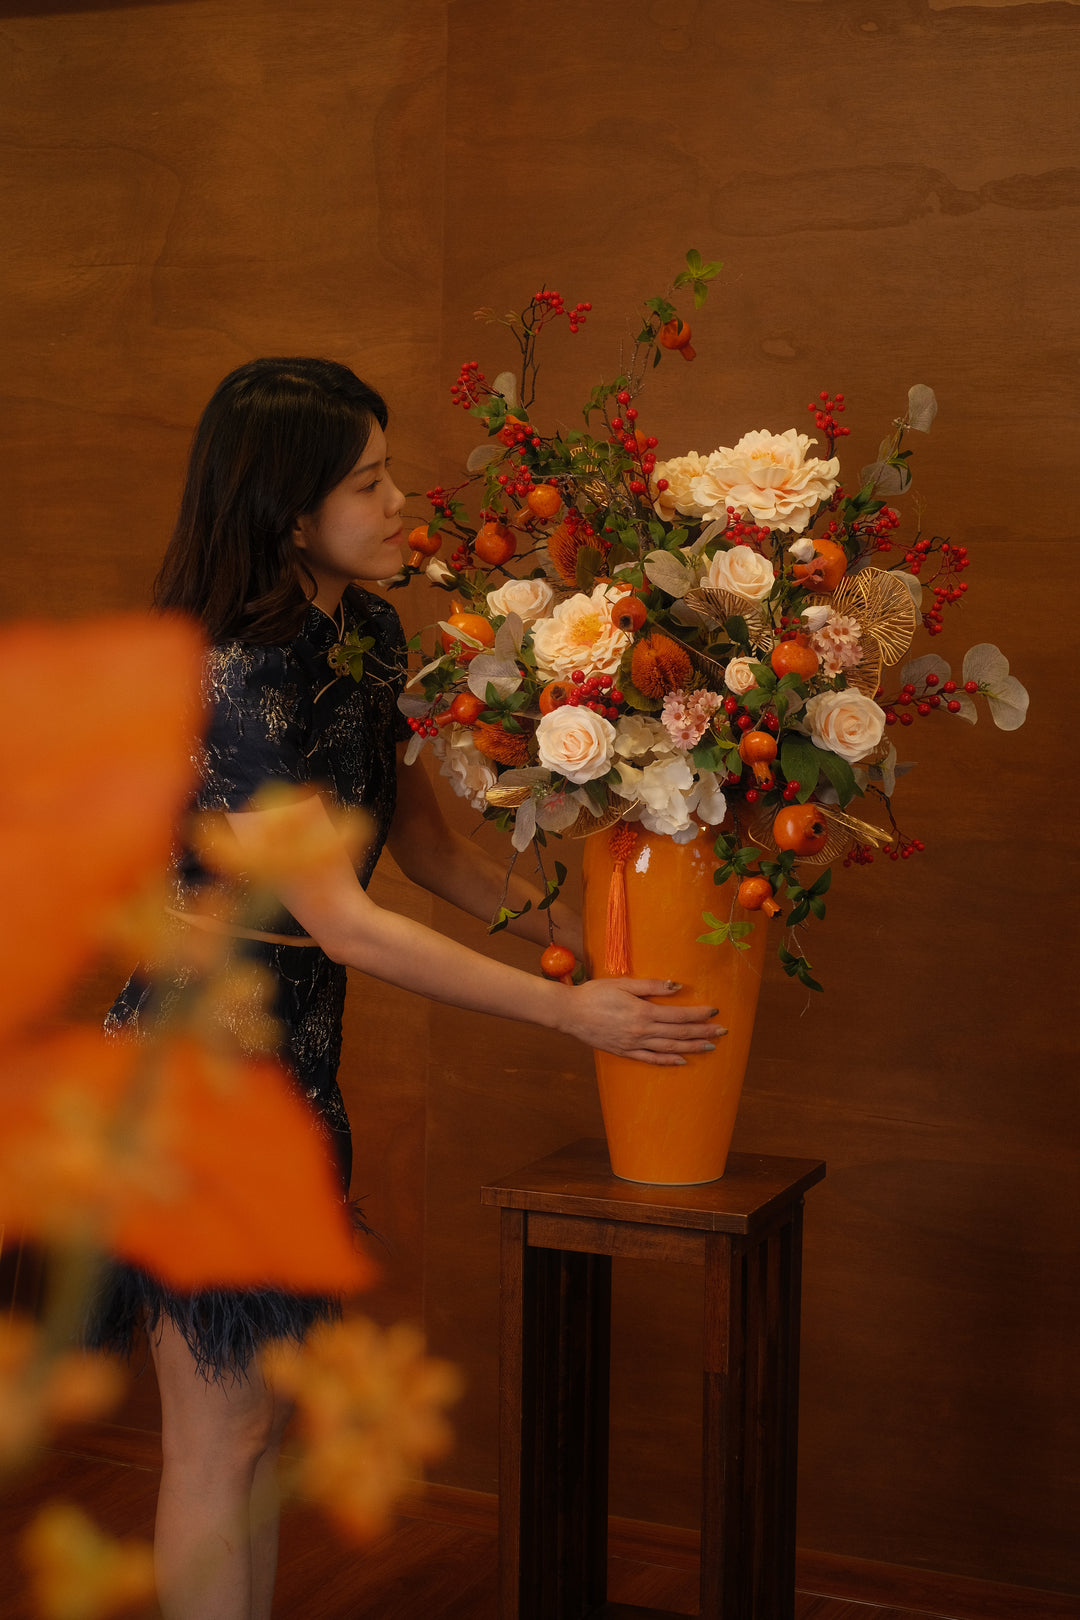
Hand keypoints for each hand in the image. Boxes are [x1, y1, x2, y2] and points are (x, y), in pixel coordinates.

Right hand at [560, 979, 726, 1066]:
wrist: (570, 1013)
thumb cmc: (595, 993)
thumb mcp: (623, 983)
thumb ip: (652, 986)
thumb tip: (678, 987)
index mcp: (643, 1012)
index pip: (679, 1015)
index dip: (699, 1014)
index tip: (715, 1011)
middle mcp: (642, 1031)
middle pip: (679, 1033)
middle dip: (703, 1032)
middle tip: (723, 1031)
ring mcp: (633, 1045)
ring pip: (669, 1049)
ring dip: (692, 1048)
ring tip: (710, 1047)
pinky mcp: (625, 1052)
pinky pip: (651, 1059)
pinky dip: (668, 1061)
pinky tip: (682, 1061)